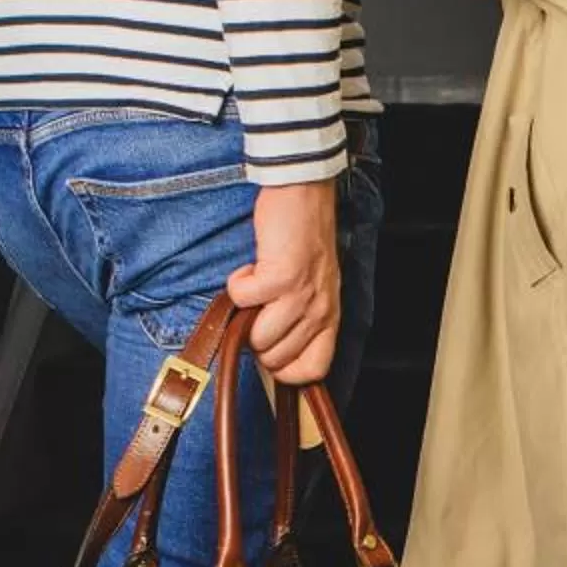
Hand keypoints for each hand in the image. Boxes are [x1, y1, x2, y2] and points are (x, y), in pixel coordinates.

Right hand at [232, 179, 343, 383]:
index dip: (284, 370)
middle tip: (257, 309)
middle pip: (276, 359)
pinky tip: (249, 270)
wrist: (305, 195)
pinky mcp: (281, 278)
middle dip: (255, 339)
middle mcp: (319, 312)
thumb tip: (269, 348)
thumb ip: (301, 317)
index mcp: (330, 317)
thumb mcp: (316, 286)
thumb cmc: (305, 239)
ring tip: (254, 288)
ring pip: (258, 339)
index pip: (313, 370)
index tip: (269, 351)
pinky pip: (242, 301)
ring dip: (244, 315)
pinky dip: (237, 285)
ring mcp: (301, 297)